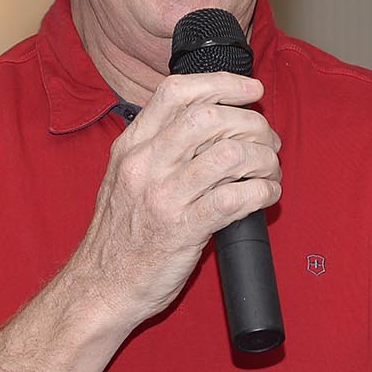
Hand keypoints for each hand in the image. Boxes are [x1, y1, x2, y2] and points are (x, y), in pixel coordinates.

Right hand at [69, 71, 280, 327]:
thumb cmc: (121, 237)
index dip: (222, 83)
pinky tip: (266, 197)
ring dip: (264, 160)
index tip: (251, 90)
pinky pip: (237, 197)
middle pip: (210, 117)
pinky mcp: (184, 228)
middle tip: (268, 142)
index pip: (176, 92)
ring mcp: (164, 195)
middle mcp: (145, 164)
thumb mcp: (127, 178)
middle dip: (252, 123)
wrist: (101, 287)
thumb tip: (215, 124)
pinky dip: (263, 192)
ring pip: (230, 154)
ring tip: (269, 172)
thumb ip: (160, 148)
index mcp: (131, 146)